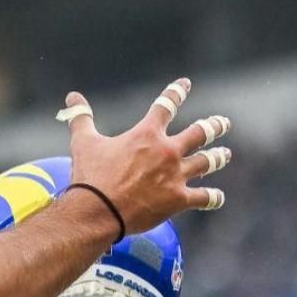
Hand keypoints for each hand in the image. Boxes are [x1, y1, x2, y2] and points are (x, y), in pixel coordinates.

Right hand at [59, 78, 231, 234]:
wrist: (97, 211)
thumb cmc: (90, 176)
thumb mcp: (84, 142)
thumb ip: (81, 118)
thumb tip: (72, 98)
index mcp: (146, 134)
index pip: (165, 105)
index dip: (176, 92)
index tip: (185, 84)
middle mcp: (167, 151)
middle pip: (199, 133)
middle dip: (214, 126)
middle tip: (223, 123)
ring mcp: (175, 176)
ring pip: (206, 162)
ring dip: (217, 157)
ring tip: (225, 154)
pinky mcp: (178, 200)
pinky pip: (204, 197)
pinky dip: (212, 198)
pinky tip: (218, 197)